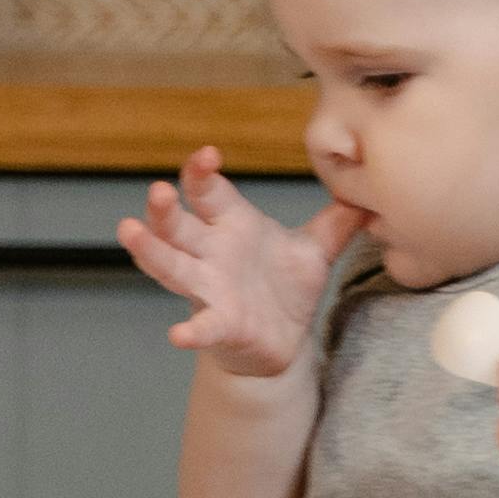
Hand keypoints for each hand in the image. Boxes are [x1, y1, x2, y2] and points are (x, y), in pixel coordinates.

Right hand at [118, 151, 366, 380]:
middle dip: (163, 209)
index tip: (207, 155)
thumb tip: (369, 190)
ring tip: (129, 232)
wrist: (284, 342)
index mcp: (231, 224)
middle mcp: (211, 252)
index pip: (208, 191)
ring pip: (171, 266)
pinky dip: (190, 331)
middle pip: (177, 225)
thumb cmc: (286, 288)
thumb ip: (338, 220)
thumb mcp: (315, 250)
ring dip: (150, 252)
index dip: (201, 171)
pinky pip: (201, 325)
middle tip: (158, 191)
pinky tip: (178, 334)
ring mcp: (209, 288)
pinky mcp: (220, 324)